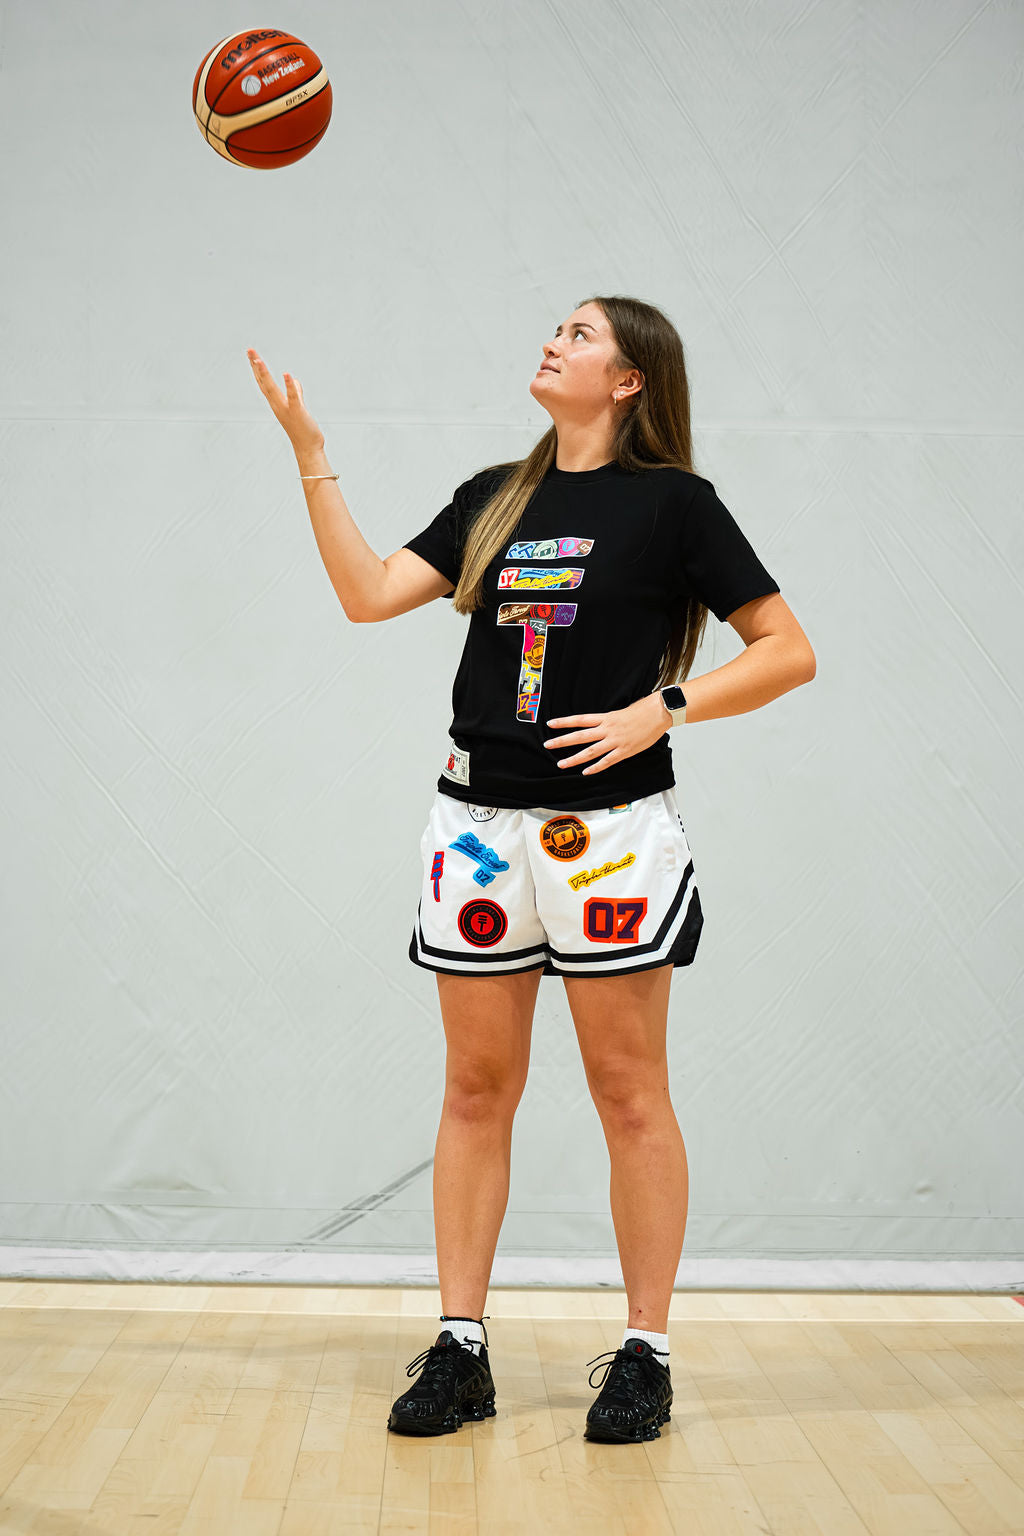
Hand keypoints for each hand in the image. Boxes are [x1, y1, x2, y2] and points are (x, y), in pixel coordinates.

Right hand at [247, 348, 324, 457]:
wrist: (308, 448)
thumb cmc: (303, 429)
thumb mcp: (298, 407)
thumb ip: (295, 392)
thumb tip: (293, 380)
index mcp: (277, 402)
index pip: (264, 382)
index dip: (257, 368)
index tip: (251, 354)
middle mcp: (277, 405)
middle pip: (263, 383)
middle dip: (256, 366)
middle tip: (249, 350)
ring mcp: (286, 409)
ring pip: (272, 389)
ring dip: (264, 374)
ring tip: (258, 360)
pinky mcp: (297, 412)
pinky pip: (292, 397)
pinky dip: (289, 386)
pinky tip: (286, 374)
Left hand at [543, 693, 669, 773]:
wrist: (659, 713)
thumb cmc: (643, 710)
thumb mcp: (621, 711)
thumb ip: (608, 720)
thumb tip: (599, 725)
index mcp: (606, 717)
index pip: (580, 719)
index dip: (564, 722)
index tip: (551, 724)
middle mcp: (607, 729)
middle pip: (580, 736)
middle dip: (562, 741)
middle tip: (548, 745)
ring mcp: (615, 741)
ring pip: (590, 751)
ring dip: (574, 758)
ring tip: (561, 764)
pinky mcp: (625, 751)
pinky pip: (607, 761)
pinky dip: (596, 767)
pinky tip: (586, 772)